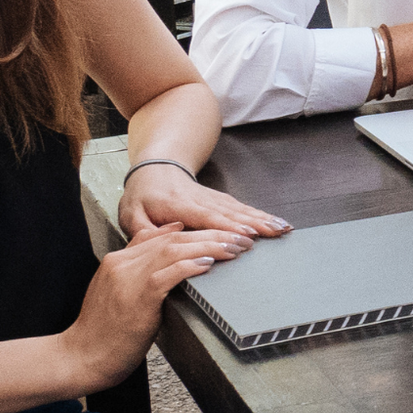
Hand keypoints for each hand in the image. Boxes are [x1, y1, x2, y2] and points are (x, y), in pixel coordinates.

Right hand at [63, 223, 251, 391]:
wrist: (81, 357)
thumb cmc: (104, 332)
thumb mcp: (119, 294)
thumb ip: (139, 273)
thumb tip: (170, 263)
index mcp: (117, 260)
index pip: (161, 234)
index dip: (195, 231)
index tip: (220, 231)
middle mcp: (121, 263)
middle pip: (172, 238)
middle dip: (210, 234)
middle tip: (239, 237)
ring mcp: (127, 278)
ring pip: (174, 250)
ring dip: (210, 246)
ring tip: (235, 247)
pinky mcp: (137, 297)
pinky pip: (168, 273)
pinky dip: (192, 264)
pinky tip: (210, 262)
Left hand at [120, 163, 289, 237]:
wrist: (155, 169)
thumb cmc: (143, 196)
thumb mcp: (131, 214)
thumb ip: (142, 231)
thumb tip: (157, 242)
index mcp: (179, 206)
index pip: (205, 218)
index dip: (226, 228)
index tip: (245, 238)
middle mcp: (201, 201)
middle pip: (231, 214)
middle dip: (254, 224)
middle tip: (275, 233)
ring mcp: (214, 199)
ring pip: (241, 210)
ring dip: (263, 219)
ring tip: (282, 228)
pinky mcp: (222, 200)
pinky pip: (243, 208)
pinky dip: (261, 215)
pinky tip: (275, 222)